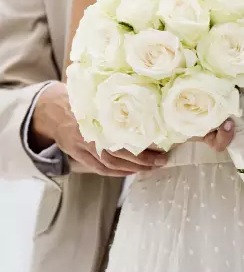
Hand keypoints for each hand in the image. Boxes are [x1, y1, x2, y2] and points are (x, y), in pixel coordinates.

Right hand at [32, 83, 166, 175]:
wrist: (52, 109)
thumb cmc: (82, 101)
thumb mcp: (99, 98)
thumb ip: (119, 106)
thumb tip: (152, 107)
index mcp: (98, 119)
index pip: (125, 139)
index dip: (144, 149)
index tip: (162, 149)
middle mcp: (90, 135)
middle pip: (120, 155)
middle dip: (144, 161)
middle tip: (162, 161)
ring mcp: (83, 148)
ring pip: (111, 164)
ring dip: (134, 168)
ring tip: (152, 167)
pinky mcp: (79, 155)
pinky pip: (101, 169)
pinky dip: (118, 172)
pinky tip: (132, 171)